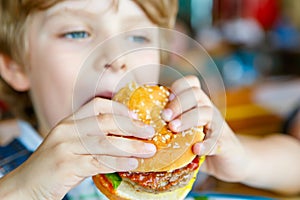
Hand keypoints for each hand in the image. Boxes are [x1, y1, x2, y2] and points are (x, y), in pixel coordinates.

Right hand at [0, 98, 155, 199]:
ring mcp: (65, 146)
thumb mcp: (71, 146)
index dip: (119, 109)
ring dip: (130, 146)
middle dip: (131, 126)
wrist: (26, 186)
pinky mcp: (66, 165)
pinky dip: (117, 162)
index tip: (137, 117)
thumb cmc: (54, 167)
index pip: (97, 106)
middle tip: (150, 132)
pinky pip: (98, 161)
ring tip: (148, 150)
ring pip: (105, 142)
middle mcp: (66, 130)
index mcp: (69, 122)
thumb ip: (92, 140)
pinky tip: (132, 164)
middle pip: (105, 122)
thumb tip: (125, 140)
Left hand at [162, 76, 248, 181]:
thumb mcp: (185, 131)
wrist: (231, 160)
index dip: (178, 88)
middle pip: (196, 95)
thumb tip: (142, 128)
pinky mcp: (225, 144)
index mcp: (197, 104)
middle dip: (178, 103)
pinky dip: (207, 144)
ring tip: (174, 129)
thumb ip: (170, 126)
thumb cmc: (200, 143)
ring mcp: (218, 126)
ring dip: (188, 118)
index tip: (164, 100)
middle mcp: (208, 110)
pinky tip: (196, 149)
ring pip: (206, 112)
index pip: (190, 84)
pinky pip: (217, 140)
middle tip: (164, 117)